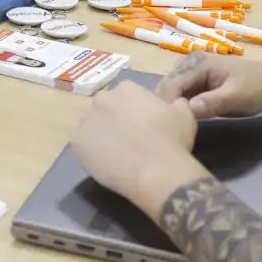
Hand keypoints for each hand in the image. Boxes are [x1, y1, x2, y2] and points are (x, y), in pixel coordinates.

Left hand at [70, 81, 203, 211]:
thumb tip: (175, 102)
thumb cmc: (172, 141)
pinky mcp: (76, 143)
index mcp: (126, 88)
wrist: (157, 172)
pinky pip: (82, 145)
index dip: (134, 111)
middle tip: (129, 139)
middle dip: (114, 120)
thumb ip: (176, 103)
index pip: (126, 95)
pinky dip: (91, 152)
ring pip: (92, 127)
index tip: (143, 125)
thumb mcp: (184, 115)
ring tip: (116, 154)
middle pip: (106, 108)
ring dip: (101, 136)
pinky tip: (105, 163)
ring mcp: (86, 121)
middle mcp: (102, 99)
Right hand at [157, 51, 261, 119]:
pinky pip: (181, 94)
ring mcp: (193, 72)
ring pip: (172, 91)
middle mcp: (190, 63)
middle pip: (167, 86)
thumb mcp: (237, 97)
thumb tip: (189, 109)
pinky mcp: (197, 81)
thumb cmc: (258, 88)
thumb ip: (213, 102)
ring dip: (172, 106)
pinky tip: (183, 119)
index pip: (171, 84)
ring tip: (176, 125)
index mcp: (198, 63)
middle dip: (167, 105)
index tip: (172, 125)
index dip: (168, 105)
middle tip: (173, 128)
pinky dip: (180, 106)